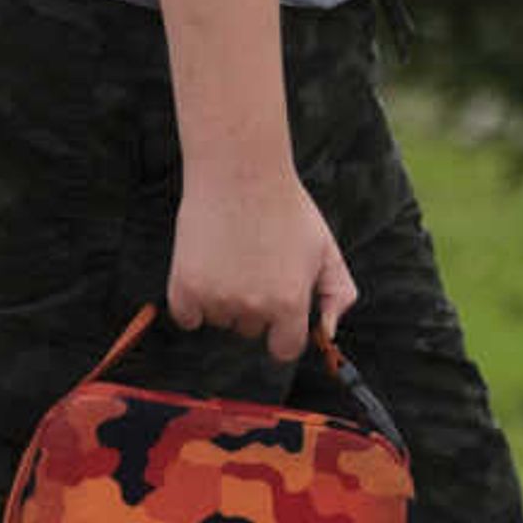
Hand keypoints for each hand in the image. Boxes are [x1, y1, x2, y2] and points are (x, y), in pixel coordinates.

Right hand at [166, 165, 355, 362]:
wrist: (240, 173)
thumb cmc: (286, 208)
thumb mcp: (326, 248)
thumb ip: (337, 293)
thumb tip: (328, 332)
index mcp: (290, 302)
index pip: (284, 348)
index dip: (283, 332)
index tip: (279, 312)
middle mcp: (253, 307)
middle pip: (250, 330)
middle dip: (254, 307)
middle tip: (255, 264)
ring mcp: (216, 298)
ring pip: (219, 319)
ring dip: (224, 300)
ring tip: (231, 258)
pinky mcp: (185, 287)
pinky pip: (187, 317)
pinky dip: (193, 304)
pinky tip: (205, 272)